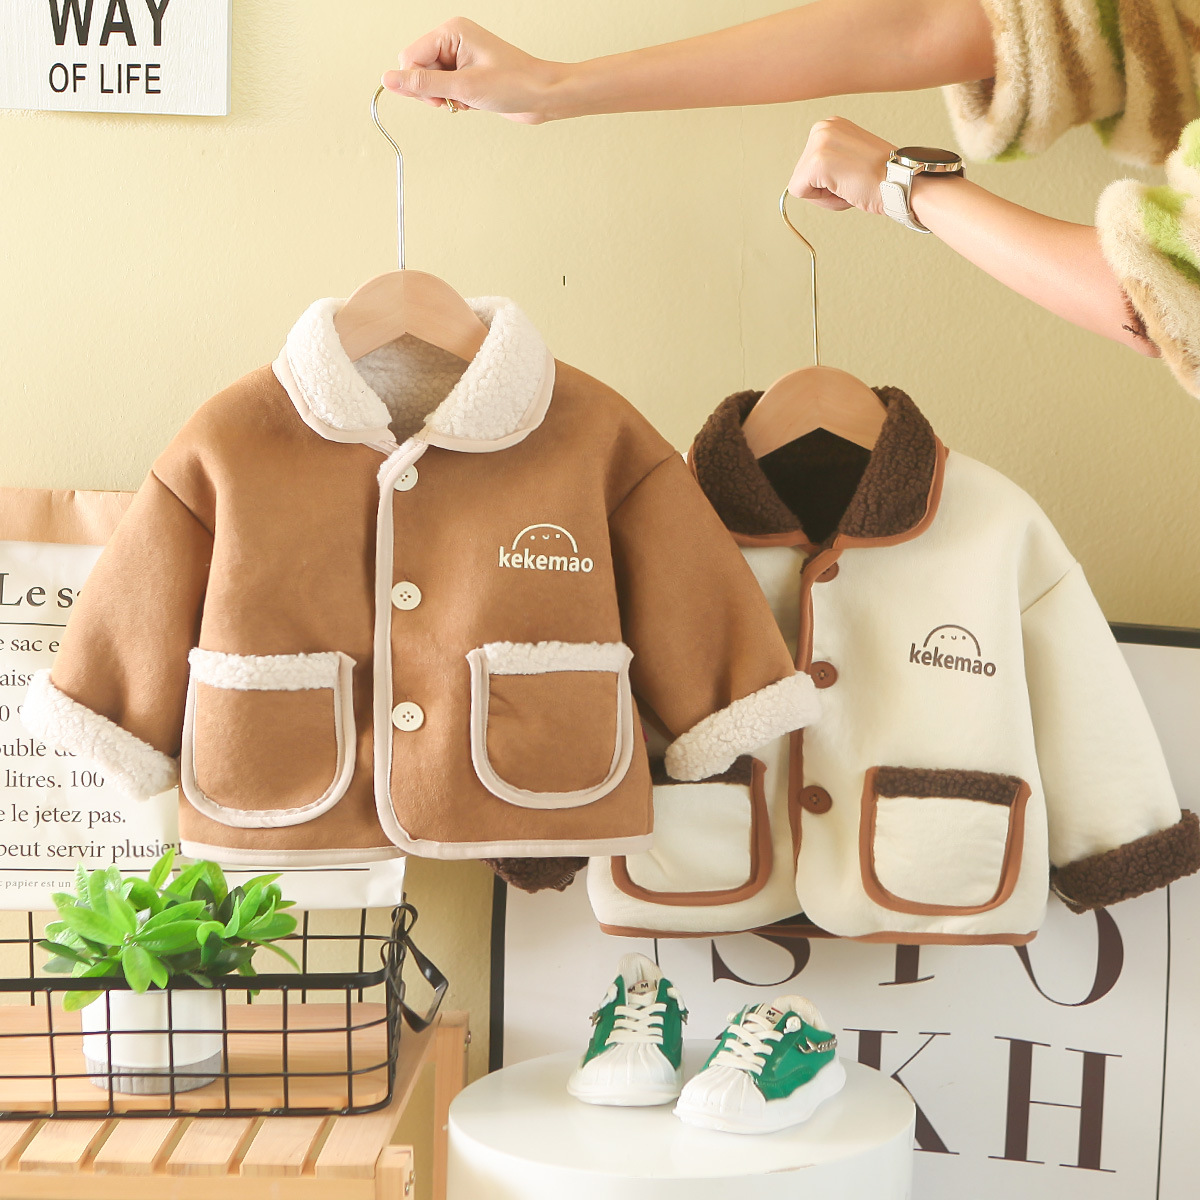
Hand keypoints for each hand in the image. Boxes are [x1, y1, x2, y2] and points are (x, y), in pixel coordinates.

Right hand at [382, 18, 563, 123]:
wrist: (543, 96)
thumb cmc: (515, 84)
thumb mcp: (464, 87)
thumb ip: (423, 84)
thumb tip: (389, 80)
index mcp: (452, 31)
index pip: (411, 56)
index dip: (417, 82)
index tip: (436, 99)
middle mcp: (454, 40)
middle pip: (419, 69)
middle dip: (432, 91)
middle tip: (453, 101)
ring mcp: (462, 57)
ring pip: (432, 82)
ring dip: (445, 99)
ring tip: (467, 101)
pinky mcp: (468, 73)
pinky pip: (446, 89)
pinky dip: (456, 101)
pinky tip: (472, 103)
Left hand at [787, 117, 894, 214]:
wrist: (903, 181)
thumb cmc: (883, 176)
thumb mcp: (851, 156)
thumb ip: (832, 160)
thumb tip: (812, 177)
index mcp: (830, 125)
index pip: (808, 165)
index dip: (828, 181)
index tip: (853, 174)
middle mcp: (822, 127)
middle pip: (801, 174)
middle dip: (824, 188)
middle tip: (853, 181)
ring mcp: (819, 143)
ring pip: (800, 185)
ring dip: (825, 195)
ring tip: (851, 184)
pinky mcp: (816, 162)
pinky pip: (800, 193)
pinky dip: (822, 200)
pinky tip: (845, 188)